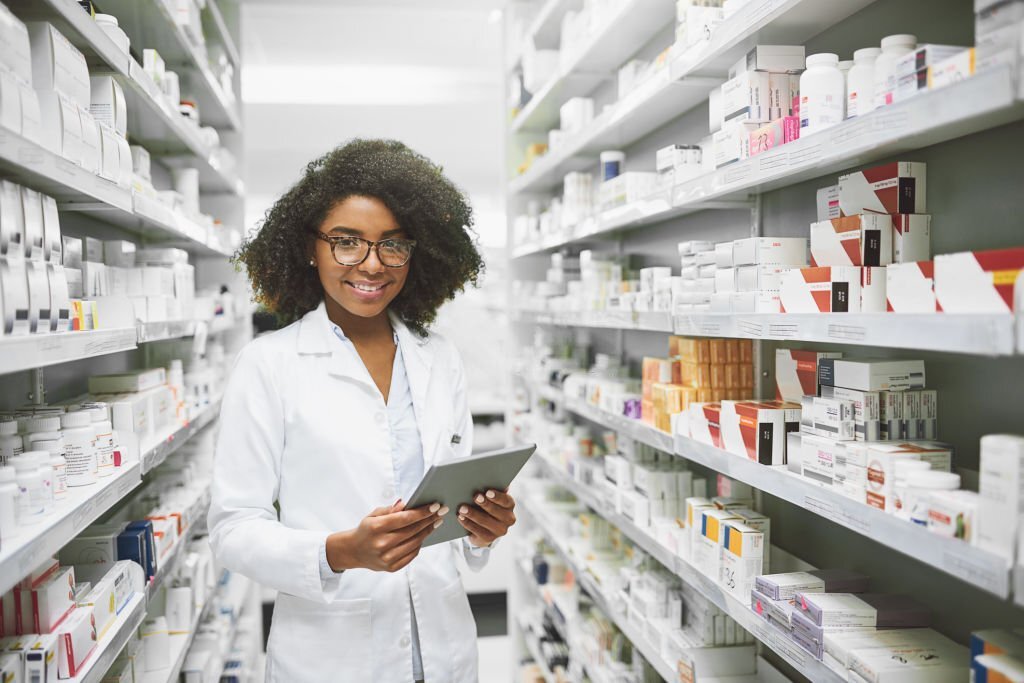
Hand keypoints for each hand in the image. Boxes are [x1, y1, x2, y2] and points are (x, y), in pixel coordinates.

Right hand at [327, 500, 448, 571]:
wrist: (353, 551)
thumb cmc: (366, 530)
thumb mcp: (373, 515)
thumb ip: (391, 509)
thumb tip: (407, 503)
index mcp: (376, 528)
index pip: (404, 519)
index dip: (422, 512)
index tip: (435, 506)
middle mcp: (381, 544)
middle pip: (412, 531)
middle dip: (429, 520)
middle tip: (441, 512)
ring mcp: (386, 558)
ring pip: (415, 543)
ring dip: (427, 531)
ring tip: (435, 522)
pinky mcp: (391, 567)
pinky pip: (412, 554)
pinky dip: (420, 544)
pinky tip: (424, 535)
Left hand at [457, 489, 516, 547]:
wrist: (485, 529)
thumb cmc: (488, 507)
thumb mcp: (492, 499)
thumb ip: (495, 489)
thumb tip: (498, 481)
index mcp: (509, 506)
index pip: (506, 500)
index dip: (497, 497)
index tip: (487, 492)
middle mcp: (508, 519)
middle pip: (495, 511)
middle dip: (484, 504)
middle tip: (475, 497)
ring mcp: (499, 531)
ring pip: (484, 521)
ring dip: (472, 514)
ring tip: (462, 508)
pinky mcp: (488, 539)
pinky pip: (476, 530)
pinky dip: (467, 523)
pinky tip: (460, 517)